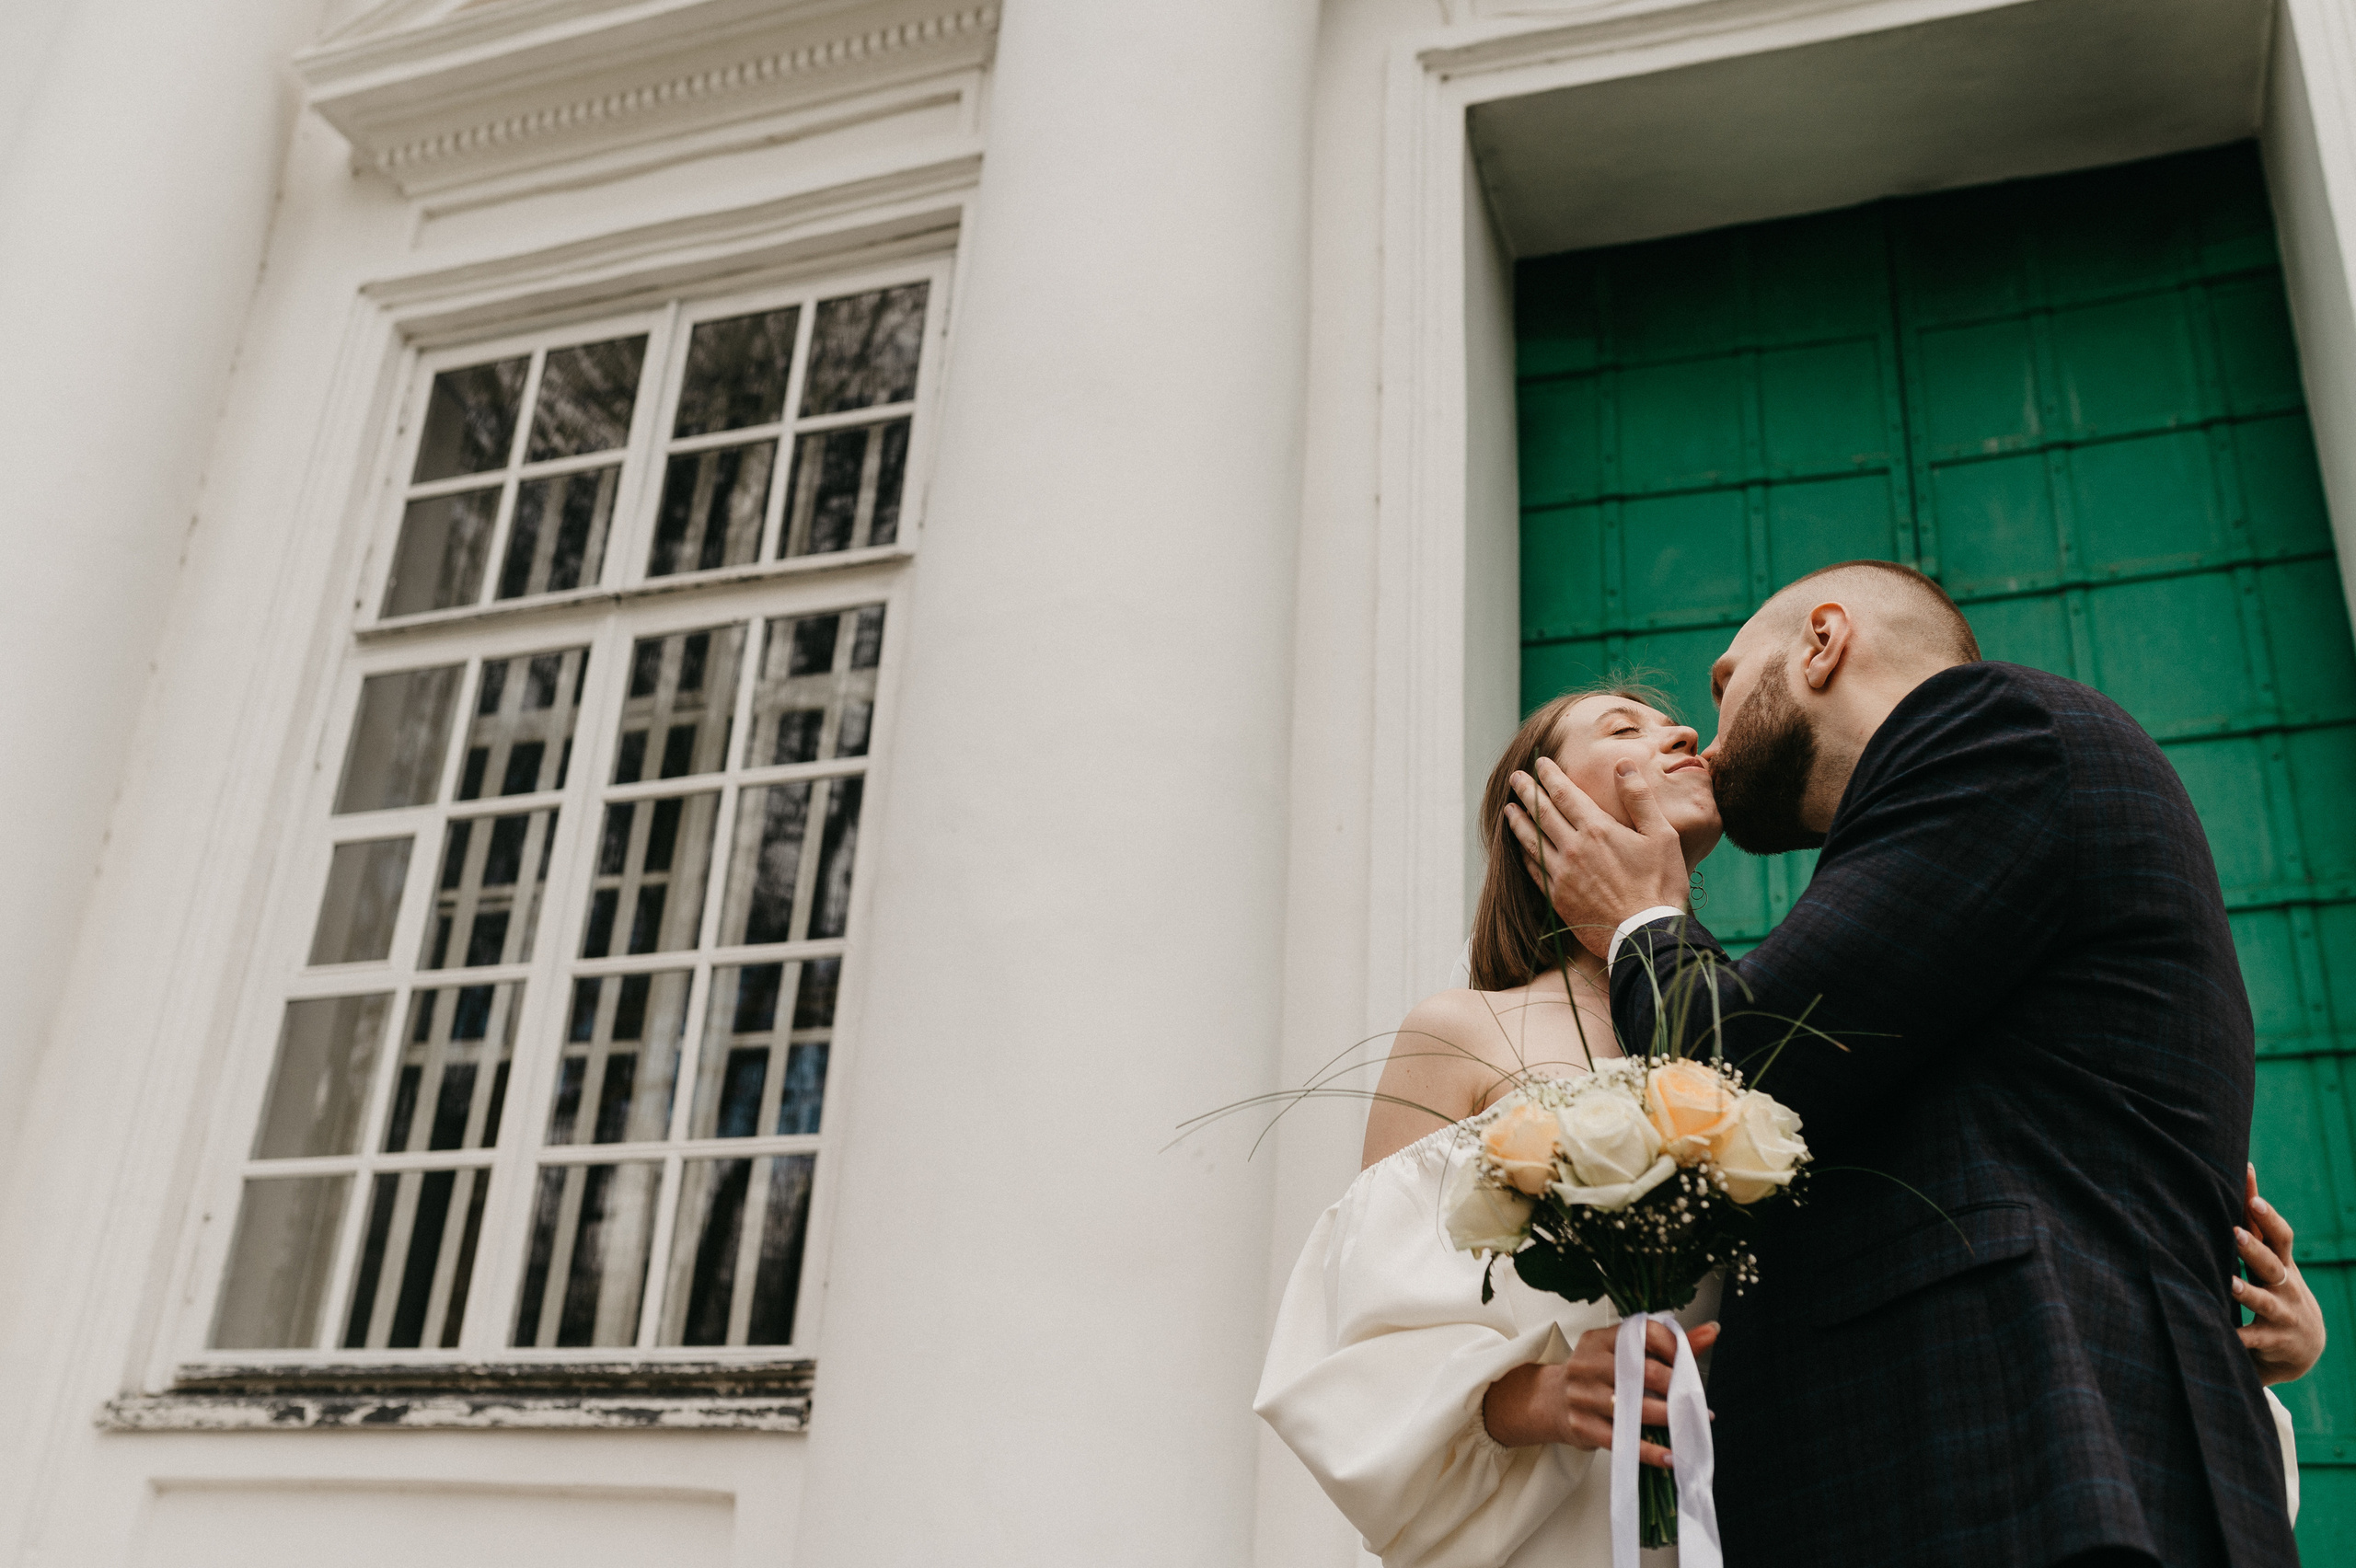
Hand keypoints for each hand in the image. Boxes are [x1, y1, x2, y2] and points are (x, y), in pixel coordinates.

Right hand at [1481, 1320, 1719, 1465]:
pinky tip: (1671, 1456)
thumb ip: (1667, 1344)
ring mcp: (1583, 1395)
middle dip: (1676, 1388)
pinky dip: (1651, 1452)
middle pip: (1644, 1372)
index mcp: (1600, 1339)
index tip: (1690, 1365)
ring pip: (1635, 1409)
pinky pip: (1624, 1441)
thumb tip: (1712, 1331)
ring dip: (1670, 1419)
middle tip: (1697, 1402)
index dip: (1674, 1348)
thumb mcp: (1622, 1353)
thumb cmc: (1596, 1375)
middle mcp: (1588, 1363)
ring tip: (1690, 1425)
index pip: (1644, 1333)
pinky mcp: (1583, 1426)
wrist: (1549, 1402)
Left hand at [1503, 756, 1690, 957]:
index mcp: (1597, 829)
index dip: (1549, 776)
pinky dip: (1524, 853)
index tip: (1539, 763)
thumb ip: (1639, 798)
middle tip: (1515, 778)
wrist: (1646, 934)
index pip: (1564, 794)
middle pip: (1542, 812)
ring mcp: (1562, 874)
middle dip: (1527, 791)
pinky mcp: (1558, 897)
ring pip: (1531, 840)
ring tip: (1508, 808)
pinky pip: (1533, 869)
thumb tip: (1623, 765)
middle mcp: (1573, 848)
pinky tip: (1521, 847)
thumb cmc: (1661, 884)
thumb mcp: (1662, 835)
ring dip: (1518, 821)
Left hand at [2236, 1164, 2324, 1385]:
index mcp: (2281, 1262)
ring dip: (2248, 1292)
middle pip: (2272, 1263)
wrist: (2304, 1345)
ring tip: (2229, 1283)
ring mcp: (2283, 1312)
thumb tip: (2240, 1180)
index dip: (2264, 1212)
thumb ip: (2254, 1229)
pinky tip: (2225, 1333)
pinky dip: (2241, 1336)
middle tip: (2235, 1233)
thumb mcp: (2271, 1261)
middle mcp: (2285, 1285)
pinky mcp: (2275, 1340)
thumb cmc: (2277, 1290)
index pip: (2275, 1232)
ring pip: (2265, 1301)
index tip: (2251, 1191)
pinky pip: (2256, 1338)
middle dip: (2254, 1249)